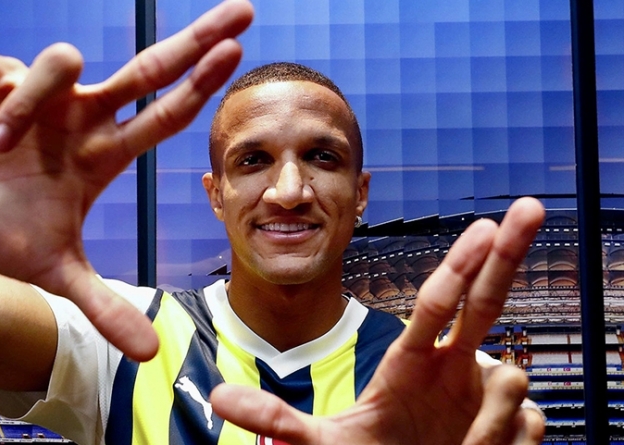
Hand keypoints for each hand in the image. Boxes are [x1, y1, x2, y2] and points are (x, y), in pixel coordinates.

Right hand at [0, 0, 252, 360]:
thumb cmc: (9, 233)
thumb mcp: (59, 273)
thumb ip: (104, 307)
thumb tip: (151, 356)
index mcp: (103, 152)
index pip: (165, 113)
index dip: (202, 85)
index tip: (241, 52)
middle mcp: (80, 117)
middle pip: (147, 66)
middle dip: (194, 39)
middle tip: (245, 10)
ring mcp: (38, 96)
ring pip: (61, 63)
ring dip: (27, 105)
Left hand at [211, 197, 546, 443]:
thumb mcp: (317, 442)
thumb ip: (273, 418)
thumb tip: (220, 399)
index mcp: (409, 364)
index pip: (435, 306)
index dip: (457, 268)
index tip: (480, 227)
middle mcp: (451, 368)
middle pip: (485, 300)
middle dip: (508, 255)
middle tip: (531, 206)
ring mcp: (483, 395)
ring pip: (510, 381)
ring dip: (489, 422)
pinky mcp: (513, 427)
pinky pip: (533, 422)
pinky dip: (514, 441)